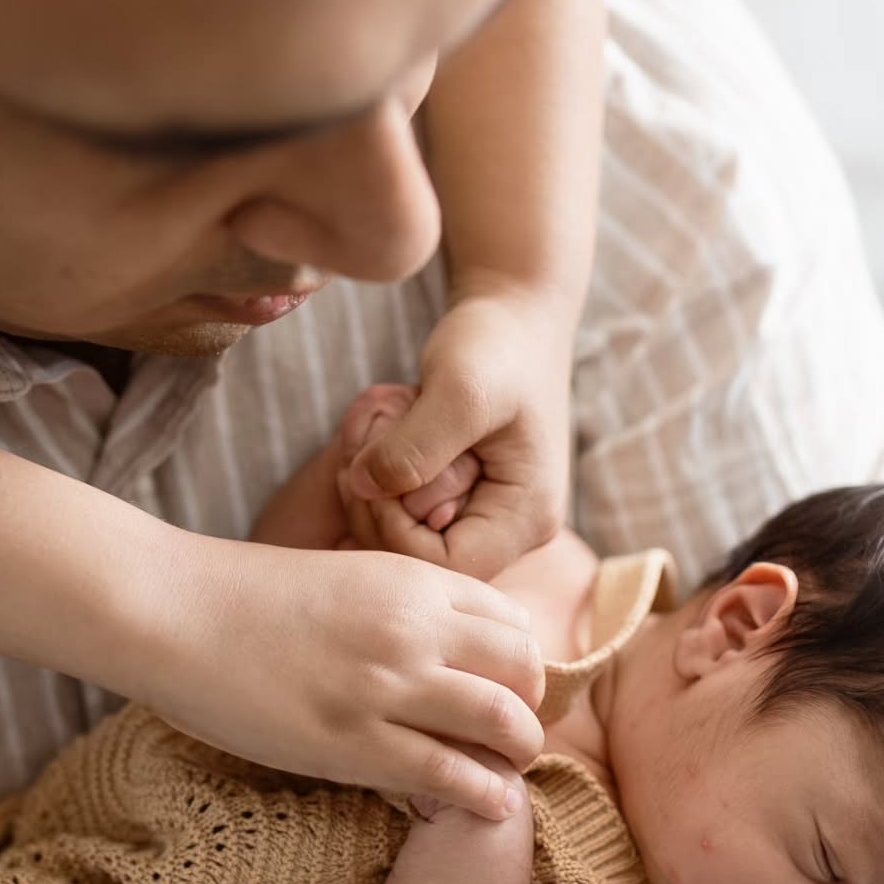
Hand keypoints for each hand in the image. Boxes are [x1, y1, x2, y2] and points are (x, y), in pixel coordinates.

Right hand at [151, 531, 543, 819]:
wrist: (173, 611)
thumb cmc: (246, 597)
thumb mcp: (344, 577)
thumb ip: (402, 606)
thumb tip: (445, 648)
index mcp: (411, 581)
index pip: (513, 622)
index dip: (520, 661)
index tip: (506, 688)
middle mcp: (414, 628)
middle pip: (523, 670)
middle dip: (529, 706)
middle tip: (513, 734)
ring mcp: (386, 686)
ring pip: (503, 722)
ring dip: (518, 752)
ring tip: (506, 769)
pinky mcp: (354, 744)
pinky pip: (451, 775)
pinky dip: (484, 794)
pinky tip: (489, 803)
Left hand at [342, 289, 573, 579]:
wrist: (513, 316)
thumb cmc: (497, 346)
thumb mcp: (458, 390)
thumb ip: (414, 447)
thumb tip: (363, 489)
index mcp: (527, 518)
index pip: (447, 566)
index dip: (394, 530)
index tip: (367, 473)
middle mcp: (512, 531)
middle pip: (424, 563)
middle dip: (378, 510)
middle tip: (356, 451)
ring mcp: (486, 518)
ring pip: (407, 540)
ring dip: (374, 495)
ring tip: (367, 437)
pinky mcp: (461, 500)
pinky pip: (406, 515)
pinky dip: (381, 484)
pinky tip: (375, 443)